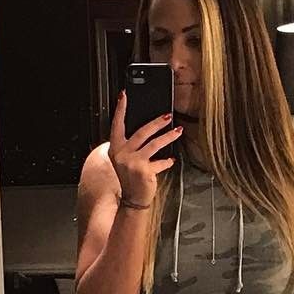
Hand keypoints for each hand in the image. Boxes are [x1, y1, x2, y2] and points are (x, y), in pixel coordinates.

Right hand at [108, 91, 182, 206]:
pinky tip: (171, 159)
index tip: (124, 95)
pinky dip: (167, 161)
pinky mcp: (145, 170)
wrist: (132, 198)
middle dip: (156, 122)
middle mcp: (123, 153)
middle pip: (142, 132)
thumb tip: (146, 132)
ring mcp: (134, 162)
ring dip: (168, 136)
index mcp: (115, 147)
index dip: (120, 109)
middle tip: (168, 116)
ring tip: (178, 131)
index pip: (117, 124)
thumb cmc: (129, 178)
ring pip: (154, 144)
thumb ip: (130, 146)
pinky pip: (160, 162)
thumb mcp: (123, 160)